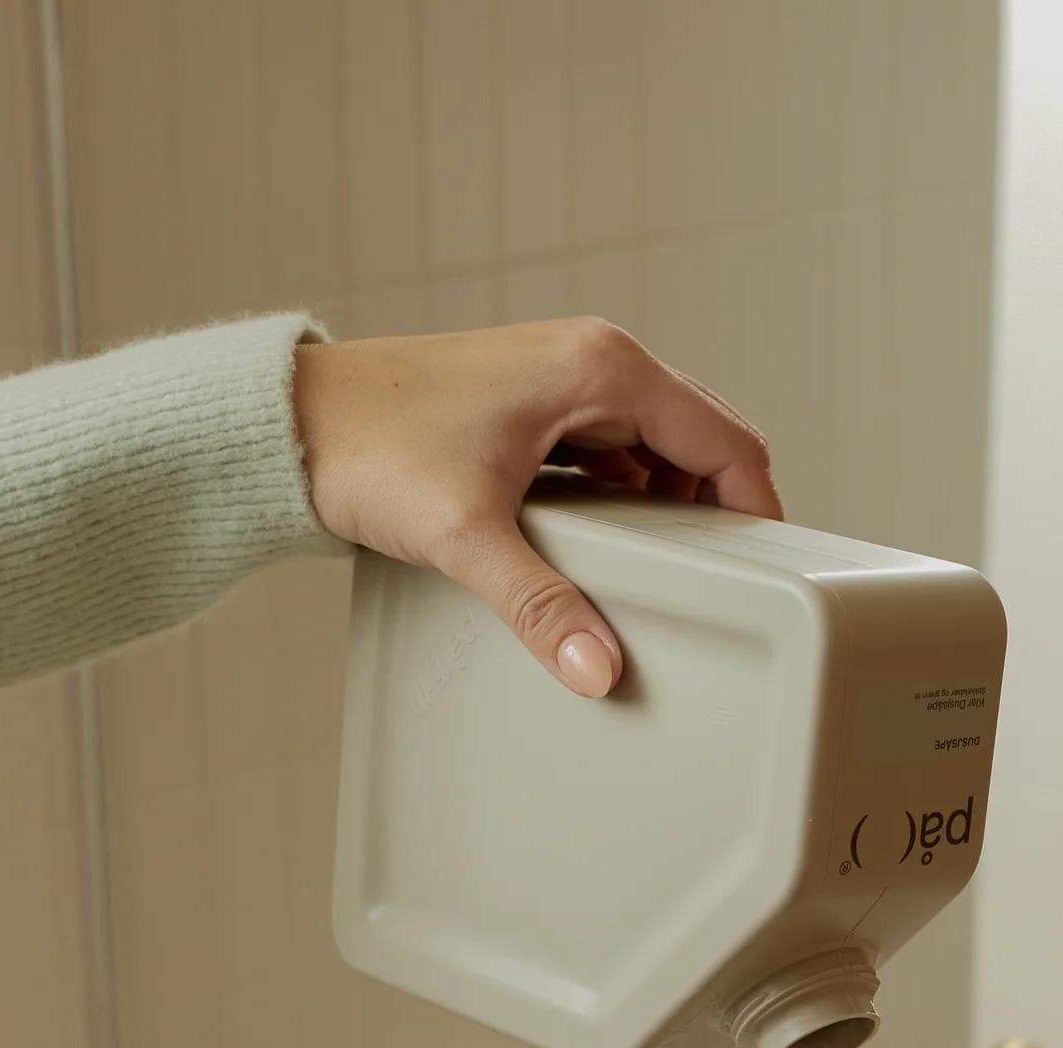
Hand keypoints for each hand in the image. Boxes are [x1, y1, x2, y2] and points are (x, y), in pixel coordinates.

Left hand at [292, 318, 780, 697]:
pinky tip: (602, 561)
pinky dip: (619, 508)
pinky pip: (606, 462)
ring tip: (666, 587)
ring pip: (650, 457)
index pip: (725, 440)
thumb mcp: (467, 536)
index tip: (772, 574)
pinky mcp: (528, 414)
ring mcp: (559, 385)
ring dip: (664, 517)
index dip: (758, 511)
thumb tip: (597, 669)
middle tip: (722, 594)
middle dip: (714, 518)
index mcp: (602, 367)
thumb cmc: (370, 448)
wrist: (290, 426)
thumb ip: (539, 606)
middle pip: (697, 447)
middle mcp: (590, 363)